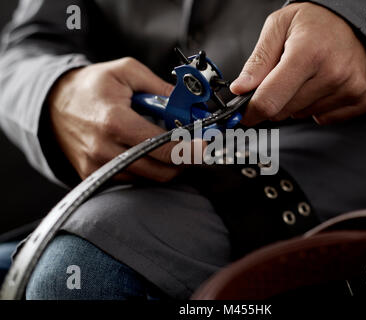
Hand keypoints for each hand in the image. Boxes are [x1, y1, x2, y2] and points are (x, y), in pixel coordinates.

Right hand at [48, 57, 180, 181]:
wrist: (53, 105)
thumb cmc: (90, 87)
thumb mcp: (126, 71)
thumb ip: (161, 88)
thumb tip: (190, 104)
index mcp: (114, 121)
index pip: (161, 146)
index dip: (189, 150)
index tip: (205, 148)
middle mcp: (105, 150)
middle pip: (160, 170)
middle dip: (183, 161)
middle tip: (193, 148)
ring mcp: (98, 167)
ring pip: (148, 179)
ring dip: (166, 166)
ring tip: (167, 145)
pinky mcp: (94, 176)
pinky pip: (132, 180)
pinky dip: (147, 169)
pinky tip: (148, 153)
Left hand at [231, 3, 365, 125]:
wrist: (359, 19)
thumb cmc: (317, 21)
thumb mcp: (279, 26)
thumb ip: (257, 60)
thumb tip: (240, 89)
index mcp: (308, 52)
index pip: (270, 99)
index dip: (251, 111)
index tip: (244, 113)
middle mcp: (333, 73)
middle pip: (284, 111)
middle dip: (275, 99)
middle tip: (284, 76)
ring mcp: (352, 88)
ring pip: (303, 115)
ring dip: (298, 101)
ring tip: (309, 75)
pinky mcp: (364, 98)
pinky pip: (324, 118)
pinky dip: (318, 106)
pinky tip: (324, 84)